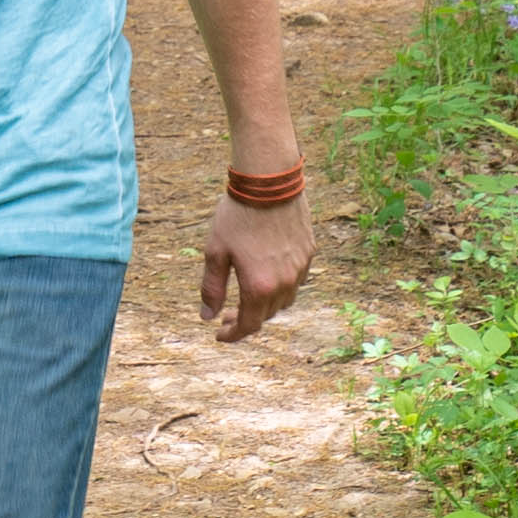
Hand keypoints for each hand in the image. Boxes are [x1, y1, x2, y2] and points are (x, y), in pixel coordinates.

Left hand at [199, 191, 312, 339]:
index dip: (233, 335)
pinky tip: (267, 274)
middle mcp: (285, 283)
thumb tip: (208, 316)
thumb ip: (212, 289)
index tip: (219, 334)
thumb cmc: (237, 216)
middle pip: (267, 316)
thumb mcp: (216, 252)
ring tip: (248, 296)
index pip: (249, 326)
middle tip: (226, 314)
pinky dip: (280, 286)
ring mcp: (300, 269)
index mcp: (259, 287)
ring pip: (285, 300)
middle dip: (246, 319)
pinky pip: (296, 280)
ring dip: (265, 305)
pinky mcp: (309, 253)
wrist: (269, 183)